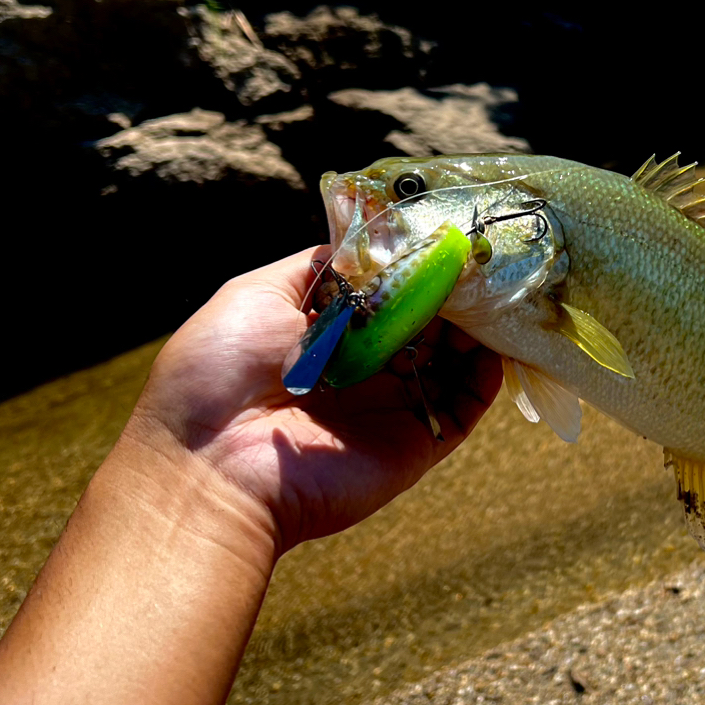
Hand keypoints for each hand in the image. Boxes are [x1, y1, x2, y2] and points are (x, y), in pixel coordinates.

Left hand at [124, 246, 503, 556]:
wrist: (210, 470)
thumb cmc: (218, 374)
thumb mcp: (253, 296)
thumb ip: (317, 269)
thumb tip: (369, 247)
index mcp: (324, 331)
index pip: (386, 290)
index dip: (414, 262)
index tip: (442, 234)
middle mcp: (361, 365)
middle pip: (425, 319)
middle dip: (451, 287)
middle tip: (479, 256)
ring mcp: (390, 404)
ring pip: (453, 356)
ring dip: (476, 323)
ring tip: (493, 290)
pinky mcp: (415, 442)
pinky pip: (466, 404)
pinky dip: (488, 371)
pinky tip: (494, 338)